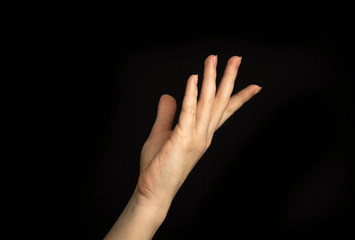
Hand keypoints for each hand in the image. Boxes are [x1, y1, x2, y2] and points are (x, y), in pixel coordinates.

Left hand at [137, 55, 261, 209]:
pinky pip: (189, 113)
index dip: (239, 97)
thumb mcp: (163, 134)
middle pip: (220, 102)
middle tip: (237, 59)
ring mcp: (196, 137)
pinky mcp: (183, 139)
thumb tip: (168, 95)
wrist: (154, 191)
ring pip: (207, 103)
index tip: (255, 86)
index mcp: (202, 133)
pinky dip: (192, 95)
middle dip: (229, 79)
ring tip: (214, 60)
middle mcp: (204, 134)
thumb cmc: (159, 166)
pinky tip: (193, 78)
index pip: (224, 111)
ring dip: (211, 79)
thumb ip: (168, 114)